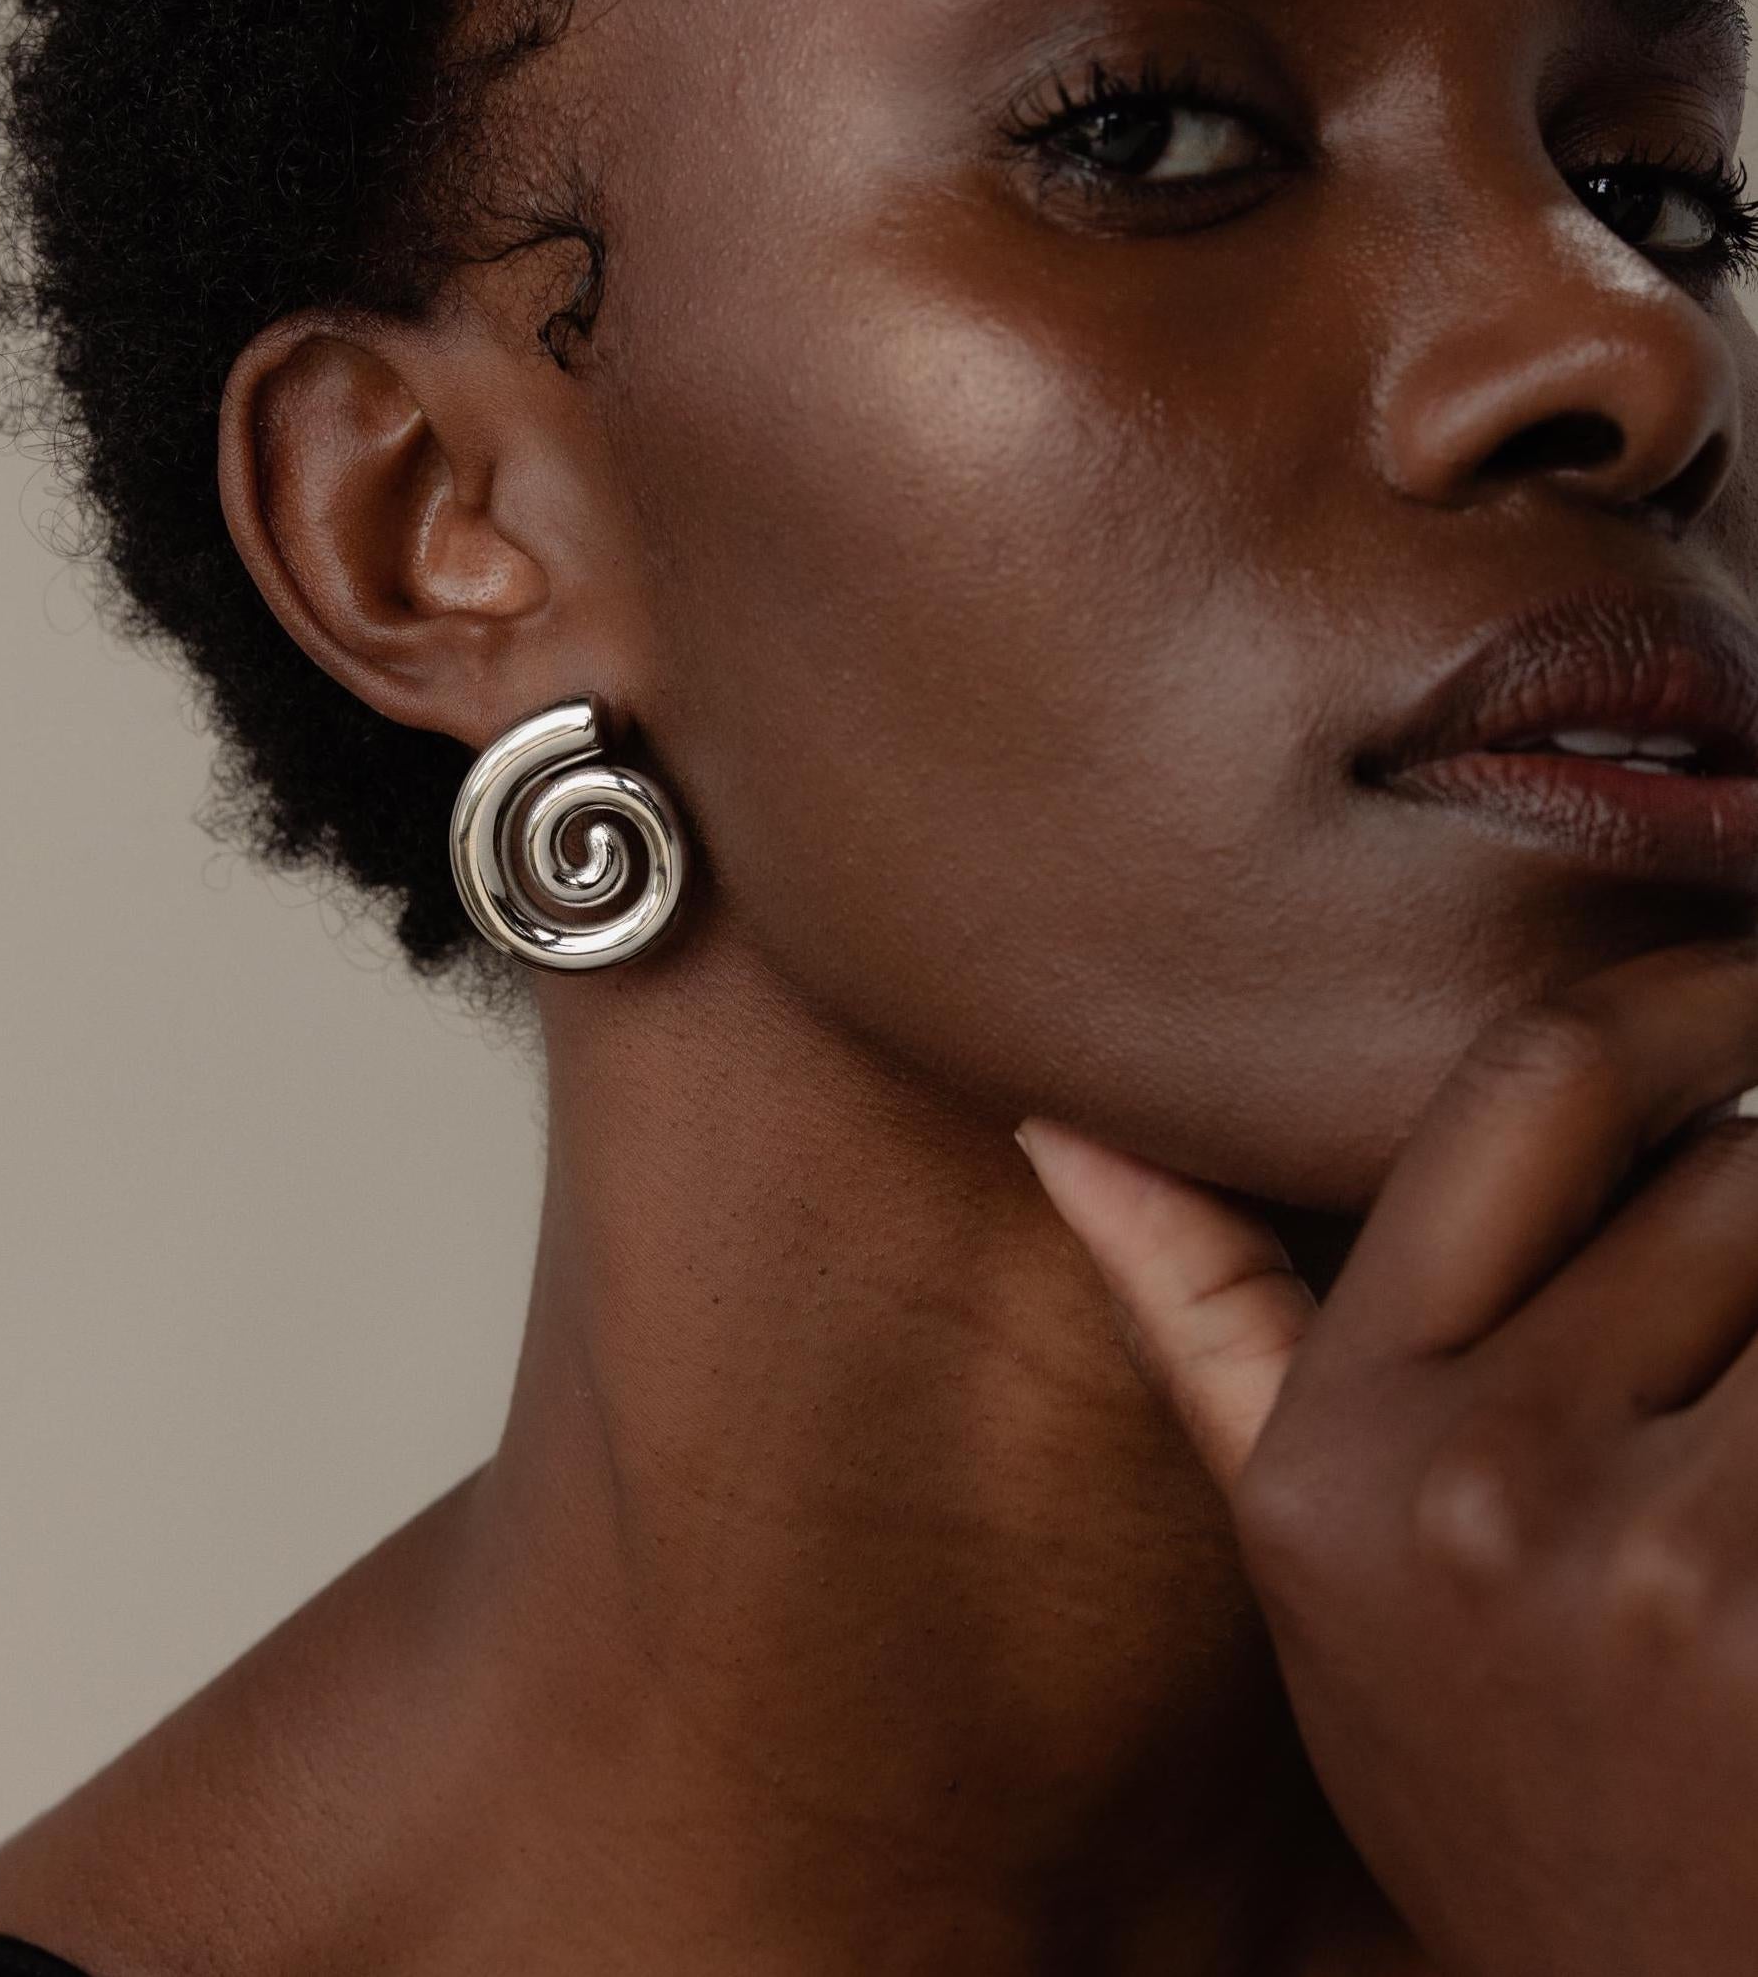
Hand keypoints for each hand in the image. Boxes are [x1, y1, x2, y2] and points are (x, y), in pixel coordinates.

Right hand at [1015, 937, 1757, 1976]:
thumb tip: (1058, 1128)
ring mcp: (1651, 1566)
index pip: (1519, 1088)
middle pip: (1729, 1169)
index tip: (1745, 977)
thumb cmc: (1493, 1770)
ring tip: (1753, 1383)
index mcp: (1337, 1444)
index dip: (1669, 993)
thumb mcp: (1304, 1561)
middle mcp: (1474, 1486)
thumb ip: (1202, 1322)